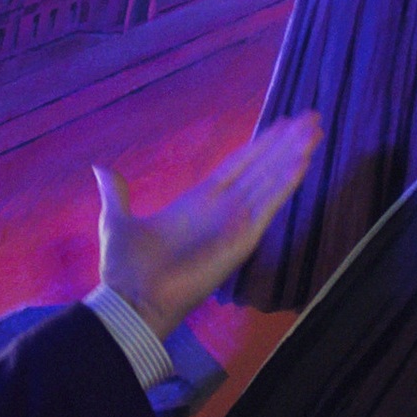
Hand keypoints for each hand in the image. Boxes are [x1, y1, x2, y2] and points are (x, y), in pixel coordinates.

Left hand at [94, 115, 319, 338]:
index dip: (260, 145)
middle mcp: (223, 209)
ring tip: (315, 131)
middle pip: (262, 168)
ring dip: (293, 156)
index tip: (281, 123)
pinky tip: (303, 162)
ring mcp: (236, 223)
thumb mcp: (117, 221)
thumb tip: (101, 169)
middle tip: (312, 118)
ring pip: (271, 181)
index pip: (238, 165)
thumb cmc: (127, 267)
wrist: (132, 299)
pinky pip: (268, 207)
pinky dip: (285, 184)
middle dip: (286, 143)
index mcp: (199, 202)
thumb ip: (117, 194)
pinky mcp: (242, 238)